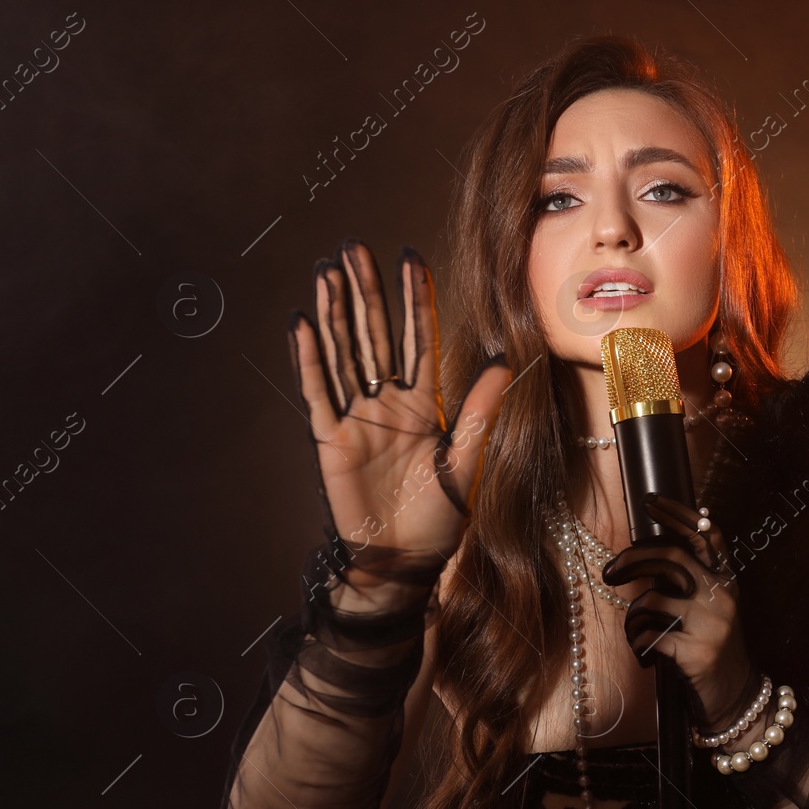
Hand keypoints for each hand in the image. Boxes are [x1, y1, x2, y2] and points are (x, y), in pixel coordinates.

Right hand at [290, 239, 512, 561]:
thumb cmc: (438, 518)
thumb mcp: (467, 459)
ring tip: (327, 270)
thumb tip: (504, 361)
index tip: (411, 257)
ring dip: (334, 312)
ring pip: (343, 353)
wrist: (404, 561)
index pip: (419, 339)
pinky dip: (310, 358)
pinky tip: (303, 323)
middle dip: (366, 291)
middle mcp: (387, 403)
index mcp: (423, 404)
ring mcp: (357, 418)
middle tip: (355, 247)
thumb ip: (480, 409)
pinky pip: (318, 392)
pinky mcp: (331, 440)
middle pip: (374, 335)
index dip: (415, 299)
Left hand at [602, 493, 756, 730]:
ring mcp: (710, 623)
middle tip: (609, 571)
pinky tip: (645, 655)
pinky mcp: (694, 652)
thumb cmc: (714, 650)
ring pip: (652, 599)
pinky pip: (648, 635)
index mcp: (726, 581)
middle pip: (672, 556)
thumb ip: (692, 582)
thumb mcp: (713, 610)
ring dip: (632, 616)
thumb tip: (655, 553)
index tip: (651, 501)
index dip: (678, 514)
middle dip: (632, 559)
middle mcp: (722, 596)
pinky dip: (637, 644)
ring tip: (636, 631)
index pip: (705, 534)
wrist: (737, 699)